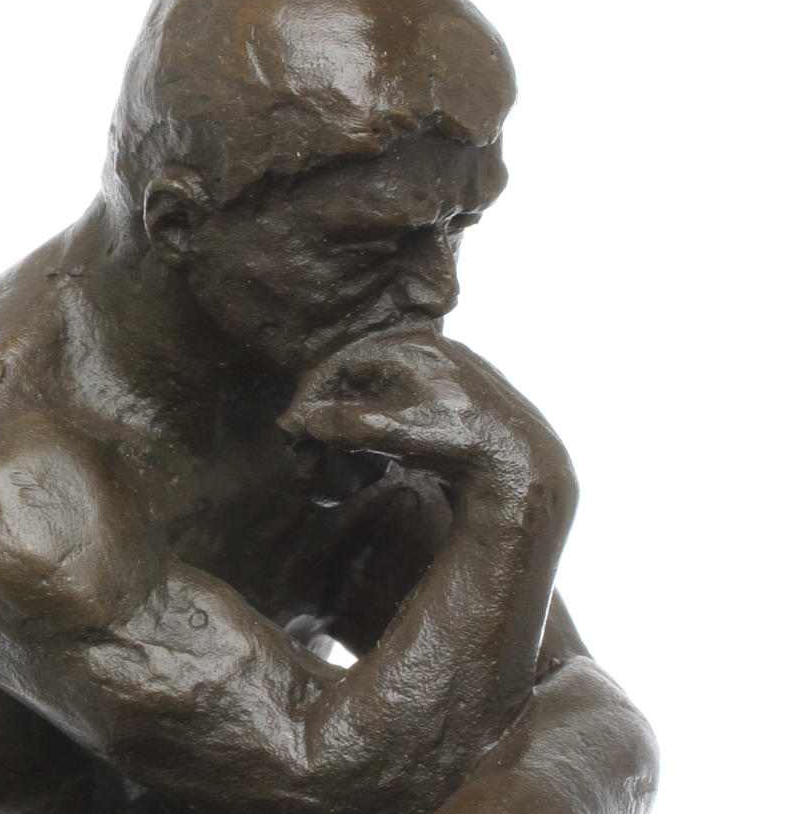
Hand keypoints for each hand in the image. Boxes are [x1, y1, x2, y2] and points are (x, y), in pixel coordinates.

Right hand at [277, 330, 572, 500]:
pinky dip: (378, 433)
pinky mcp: (456, 400)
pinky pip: (401, 409)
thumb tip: (300, 422)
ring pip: (378, 397)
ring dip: (350, 431)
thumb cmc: (459, 443)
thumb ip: (344, 424)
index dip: (309, 400)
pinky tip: (373, 462)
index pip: (340, 365)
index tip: (290, 431)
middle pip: (357, 381)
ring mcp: (444, 374)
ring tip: (338, 465)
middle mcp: (427, 351)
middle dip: (327, 419)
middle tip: (307, 452)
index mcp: (410, 347)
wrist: (523, 466)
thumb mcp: (393, 432)